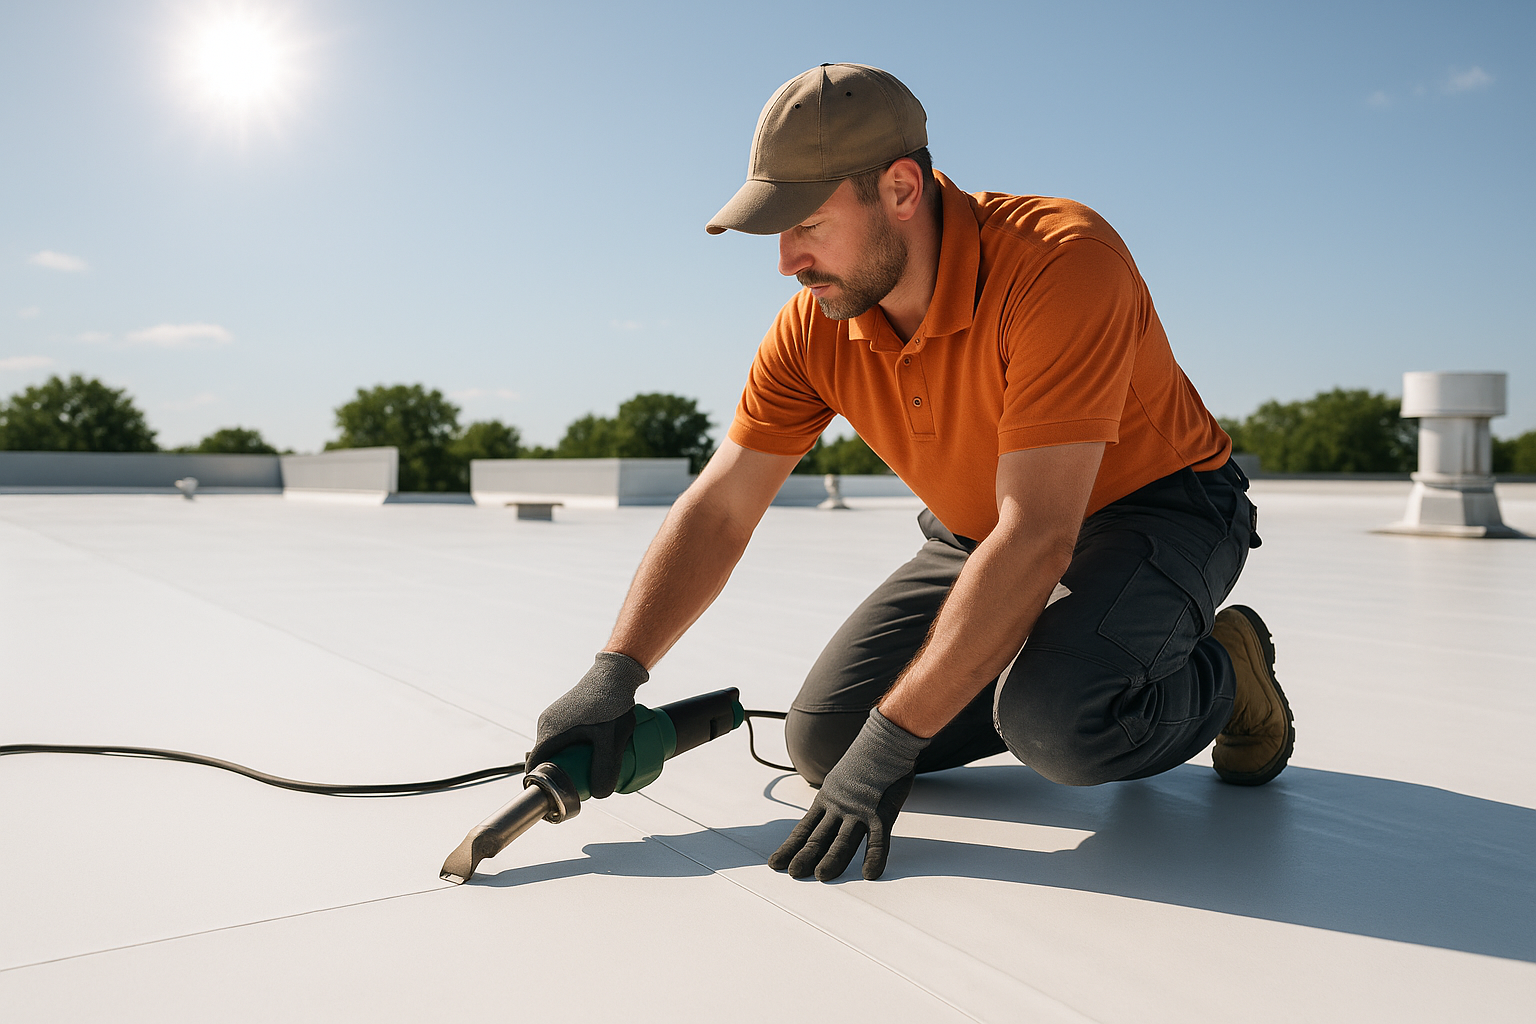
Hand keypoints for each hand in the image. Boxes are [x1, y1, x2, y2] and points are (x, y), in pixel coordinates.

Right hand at [526, 652, 647, 798]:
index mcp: (550, 733)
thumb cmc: (611, 704)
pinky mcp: (565, 714)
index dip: (544, 785)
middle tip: (584, 783)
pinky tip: (595, 749)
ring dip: (572, 760)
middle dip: (564, 774)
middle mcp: (547, 725)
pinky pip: (565, 738)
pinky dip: (576, 748)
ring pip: (558, 749)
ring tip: (593, 765)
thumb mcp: (611, 741)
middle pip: (548, 760)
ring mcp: (555, 718)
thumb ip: (605, 769)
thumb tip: (600, 794)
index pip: (536, 767)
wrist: (617, 673)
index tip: (558, 797)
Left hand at [769, 708, 929, 880]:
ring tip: (822, 875)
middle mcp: (839, 807)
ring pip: (844, 841)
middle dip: (805, 857)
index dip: (790, 847)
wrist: (885, 739)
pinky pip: (878, 839)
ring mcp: (860, 810)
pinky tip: (869, 872)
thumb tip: (829, 812)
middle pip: (819, 838)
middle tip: (793, 874)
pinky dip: (874, 856)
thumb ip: (835, 798)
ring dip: (832, 859)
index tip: (775, 863)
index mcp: (827, 799)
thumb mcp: (840, 779)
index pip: (804, 828)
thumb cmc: (867, 758)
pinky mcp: (882, 812)